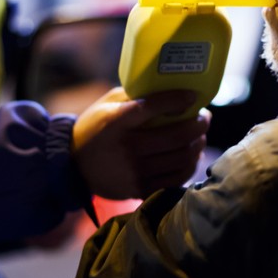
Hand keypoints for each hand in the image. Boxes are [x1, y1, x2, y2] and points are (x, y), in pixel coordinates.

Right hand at [72, 87, 210, 198]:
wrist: (73, 168)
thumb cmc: (94, 129)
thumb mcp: (107, 106)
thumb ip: (134, 97)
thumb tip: (169, 88)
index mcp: (116, 122)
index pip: (153, 107)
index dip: (177, 100)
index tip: (193, 96)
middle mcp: (127, 148)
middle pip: (176, 136)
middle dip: (198, 125)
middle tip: (205, 118)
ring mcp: (135, 172)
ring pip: (181, 158)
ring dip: (198, 144)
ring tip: (200, 136)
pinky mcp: (140, 189)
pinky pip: (176, 179)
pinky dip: (190, 166)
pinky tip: (192, 156)